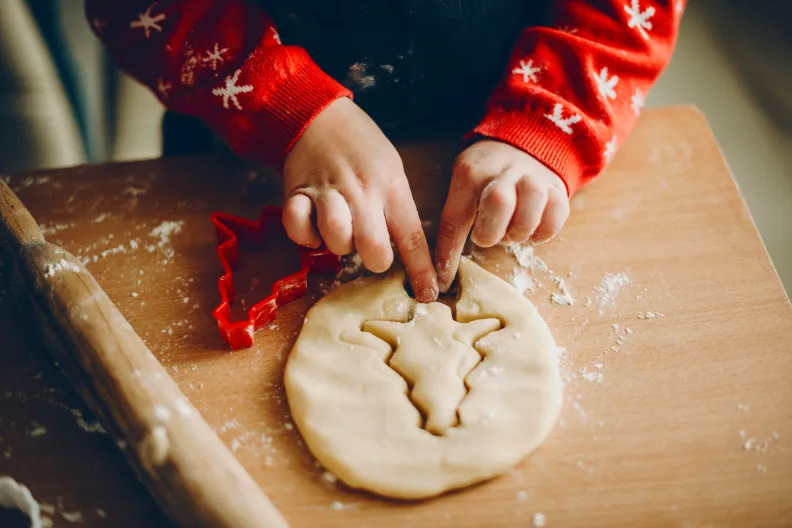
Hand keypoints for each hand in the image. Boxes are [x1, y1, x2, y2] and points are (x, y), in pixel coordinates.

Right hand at [282, 98, 437, 301]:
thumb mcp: (391, 169)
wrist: (317, 114)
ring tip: (339, 230)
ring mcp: (329, 193)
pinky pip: (298, 228)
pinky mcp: (297, 193)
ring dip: (339, 245)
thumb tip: (404, 250)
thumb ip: (396, 207)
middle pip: (374, 248)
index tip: (428, 294)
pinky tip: (310, 224)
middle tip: (369, 247)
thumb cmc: (361, 147)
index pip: (412, 237)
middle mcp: (362, 192)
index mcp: (391, 187)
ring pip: (337, 240)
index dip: (422, 270)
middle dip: (374, 260)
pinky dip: (304, 234)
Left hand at [434, 140, 568, 291]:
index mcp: (471, 173)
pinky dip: (545, 231)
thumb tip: (442, 271)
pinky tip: (534, 232)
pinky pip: (557, 212)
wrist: (526, 143)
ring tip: (513, 233)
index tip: (443, 282)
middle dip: (492, 232)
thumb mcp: (466, 185)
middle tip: (489, 238)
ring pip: (533, 202)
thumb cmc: (487, 177)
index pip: (455, 218)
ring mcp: (533, 176)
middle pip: (499, 201)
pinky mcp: (557, 186)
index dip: (448, 253)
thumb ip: (457, 217)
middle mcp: (503, 171)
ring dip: (521, 229)